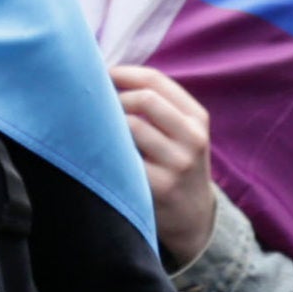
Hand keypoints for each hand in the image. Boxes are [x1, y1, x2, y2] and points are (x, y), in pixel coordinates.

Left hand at [114, 64, 215, 269]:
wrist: (193, 217)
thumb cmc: (175, 163)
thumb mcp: (181, 132)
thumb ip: (155, 104)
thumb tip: (104, 74)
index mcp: (196, 118)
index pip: (156, 80)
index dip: (122, 73)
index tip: (100, 76)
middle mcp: (193, 138)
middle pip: (144, 99)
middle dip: (114, 98)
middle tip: (96, 107)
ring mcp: (178, 163)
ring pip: (132, 126)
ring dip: (108, 124)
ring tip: (98, 131)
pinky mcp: (160, 186)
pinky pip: (124, 157)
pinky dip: (108, 150)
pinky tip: (101, 153)